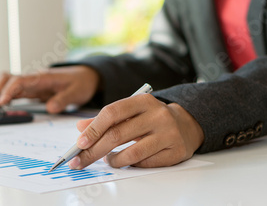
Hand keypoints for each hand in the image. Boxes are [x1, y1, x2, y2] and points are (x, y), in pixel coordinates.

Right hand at [0, 66, 99, 113]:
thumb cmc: (81, 83)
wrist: (87, 76)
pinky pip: (15, 91)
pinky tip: (0, 106)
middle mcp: (34, 79)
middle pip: (9, 79)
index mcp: (43, 77)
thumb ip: (63, 100)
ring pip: (9, 84)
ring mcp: (32, 84)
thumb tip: (50, 108)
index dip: (9, 90)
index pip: (20, 80)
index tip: (2, 102)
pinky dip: (5, 97)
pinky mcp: (33, 90)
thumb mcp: (76, 92)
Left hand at [68, 94, 203, 168]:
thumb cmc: (151, 118)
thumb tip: (80, 128)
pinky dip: (131, 165)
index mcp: (143, 101)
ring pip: (132, 153)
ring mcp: (168, 133)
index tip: (80, 143)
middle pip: (118, 135)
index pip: (112, 112)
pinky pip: (146, 163)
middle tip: (80, 161)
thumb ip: (105, 119)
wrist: (186, 123)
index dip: (94, 129)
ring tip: (108, 160)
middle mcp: (157, 115)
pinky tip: (126, 161)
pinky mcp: (176, 151)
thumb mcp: (130, 112)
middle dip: (94, 151)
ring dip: (114, 160)